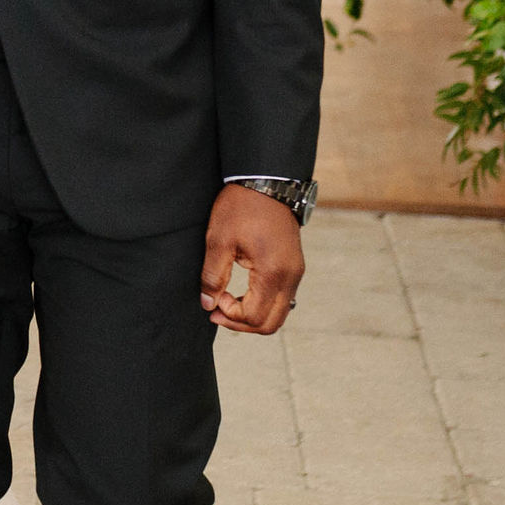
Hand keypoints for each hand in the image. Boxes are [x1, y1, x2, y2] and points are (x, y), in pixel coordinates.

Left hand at [202, 185, 304, 334]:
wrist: (266, 181)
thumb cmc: (242, 207)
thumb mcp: (219, 240)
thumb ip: (213, 276)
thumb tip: (208, 304)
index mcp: (273, 272)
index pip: (255, 317)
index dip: (230, 316)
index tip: (214, 299)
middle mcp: (291, 277)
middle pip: (271, 324)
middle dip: (242, 324)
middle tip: (217, 310)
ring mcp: (296, 272)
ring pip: (279, 313)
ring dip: (253, 315)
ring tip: (227, 301)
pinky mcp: (294, 266)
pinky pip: (282, 298)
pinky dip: (263, 303)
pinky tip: (243, 293)